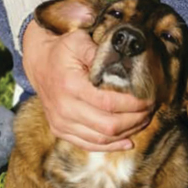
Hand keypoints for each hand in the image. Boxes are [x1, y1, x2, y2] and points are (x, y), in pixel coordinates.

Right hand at [22, 20, 154, 150]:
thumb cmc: (62, 51)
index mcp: (70, 85)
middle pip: (108, 125)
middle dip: (135, 120)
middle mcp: (63, 107)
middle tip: (149, 110)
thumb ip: (98, 51)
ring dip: (126, 133)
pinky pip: (89, 145)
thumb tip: (122, 61)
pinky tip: (127, 140)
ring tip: (142, 121)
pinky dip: (111, 146)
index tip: (148, 99)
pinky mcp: (60, 130)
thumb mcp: (78, 41)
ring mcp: (60, 122)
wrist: (38, 63)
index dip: (132, 104)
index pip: (108, 103)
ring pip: (101, 139)